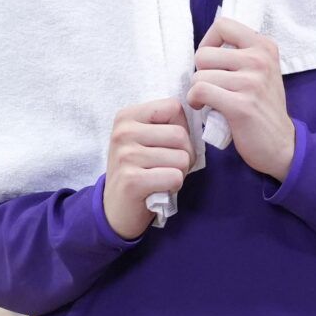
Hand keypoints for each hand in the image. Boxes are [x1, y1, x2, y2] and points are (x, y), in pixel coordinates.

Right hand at [102, 98, 192, 239]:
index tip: (169, 145)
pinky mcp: (131, 180)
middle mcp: (123, 132)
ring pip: (182, 158)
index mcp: (127, 116)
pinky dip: (173, 187)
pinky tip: (158, 189)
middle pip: (181, 134)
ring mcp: (125, 156)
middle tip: (167, 167)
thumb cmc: (140, 170)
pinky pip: (175, 177)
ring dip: (179, 172)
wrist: (116, 208)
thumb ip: (167, 125)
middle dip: (185, 154)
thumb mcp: (147, 140)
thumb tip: (200, 114)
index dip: (182, 128)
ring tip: (160, 177)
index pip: (174, 107)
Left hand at [188, 18, 295, 180]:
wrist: (282, 144)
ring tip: (211, 100)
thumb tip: (206, 46)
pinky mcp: (240, 105)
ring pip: (199, 75)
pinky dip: (195, 101)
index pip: (223, 25)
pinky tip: (204, 107)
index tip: (212, 62)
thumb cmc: (264, 107)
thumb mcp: (262, 71)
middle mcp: (260, 60)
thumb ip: (241, 54)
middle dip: (201, 73)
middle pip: (203, 54)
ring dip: (198, 90)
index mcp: (265, 46)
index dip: (208, 42)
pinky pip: (200, 91)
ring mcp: (251, 82)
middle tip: (214, 87)